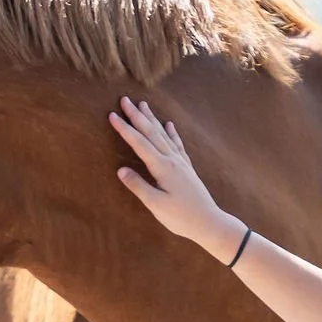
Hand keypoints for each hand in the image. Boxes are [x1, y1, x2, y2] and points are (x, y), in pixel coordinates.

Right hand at [111, 97, 245, 259]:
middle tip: (125, 99)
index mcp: (162, 167)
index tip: (112, 114)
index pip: (139, 143)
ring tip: (144, 104)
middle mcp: (172, 160)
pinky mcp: (187, 168)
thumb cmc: (181, 217)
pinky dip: (171, 132)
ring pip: (164, 134)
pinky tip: (169, 124)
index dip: (125, 129)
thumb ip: (139, 186)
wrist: (209, 222)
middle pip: (151, 133)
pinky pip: (177, 144)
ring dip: (152, 119)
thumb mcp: (156, 205)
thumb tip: (121, 170)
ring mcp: (181, 162)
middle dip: (137, 115)